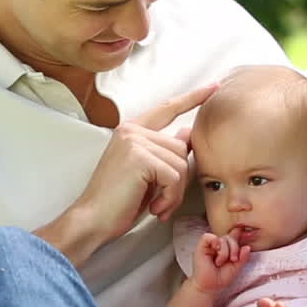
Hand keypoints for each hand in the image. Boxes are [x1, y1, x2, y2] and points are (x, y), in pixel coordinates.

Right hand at [73, 83, 216, 244]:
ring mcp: (135, 141)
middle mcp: (132, 131)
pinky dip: (171, 197)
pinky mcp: (139, 157)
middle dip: (179, 180)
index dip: (192, 98)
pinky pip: (175, 176)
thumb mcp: (146, 174)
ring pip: (181, 163)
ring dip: (175, 192)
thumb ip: (164, 152)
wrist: (92, 220)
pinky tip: (155, 208)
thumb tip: (187, 134)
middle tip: (163, 200)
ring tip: (157, 206)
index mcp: (131, 131)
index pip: (167, 108)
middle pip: (181, 147)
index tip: (213, 86)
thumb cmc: (118, 202)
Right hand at [191, 232, 250, 293]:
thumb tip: (247, 247)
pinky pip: (208, 236)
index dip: (238, 232)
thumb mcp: (236, 268)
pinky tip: (215, 251)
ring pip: (222, 238)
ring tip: (220, 262)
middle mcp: (219, 245)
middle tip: (233, 260)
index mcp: (228, 249)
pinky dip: (215, 242)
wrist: (209, 286)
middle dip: (234, 248)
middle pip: (230, 237)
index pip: (234, 235)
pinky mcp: (201, 246)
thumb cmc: (221, 278)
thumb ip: (243, 258)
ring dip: (224, 251)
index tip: (244, 231)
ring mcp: (210, 245)